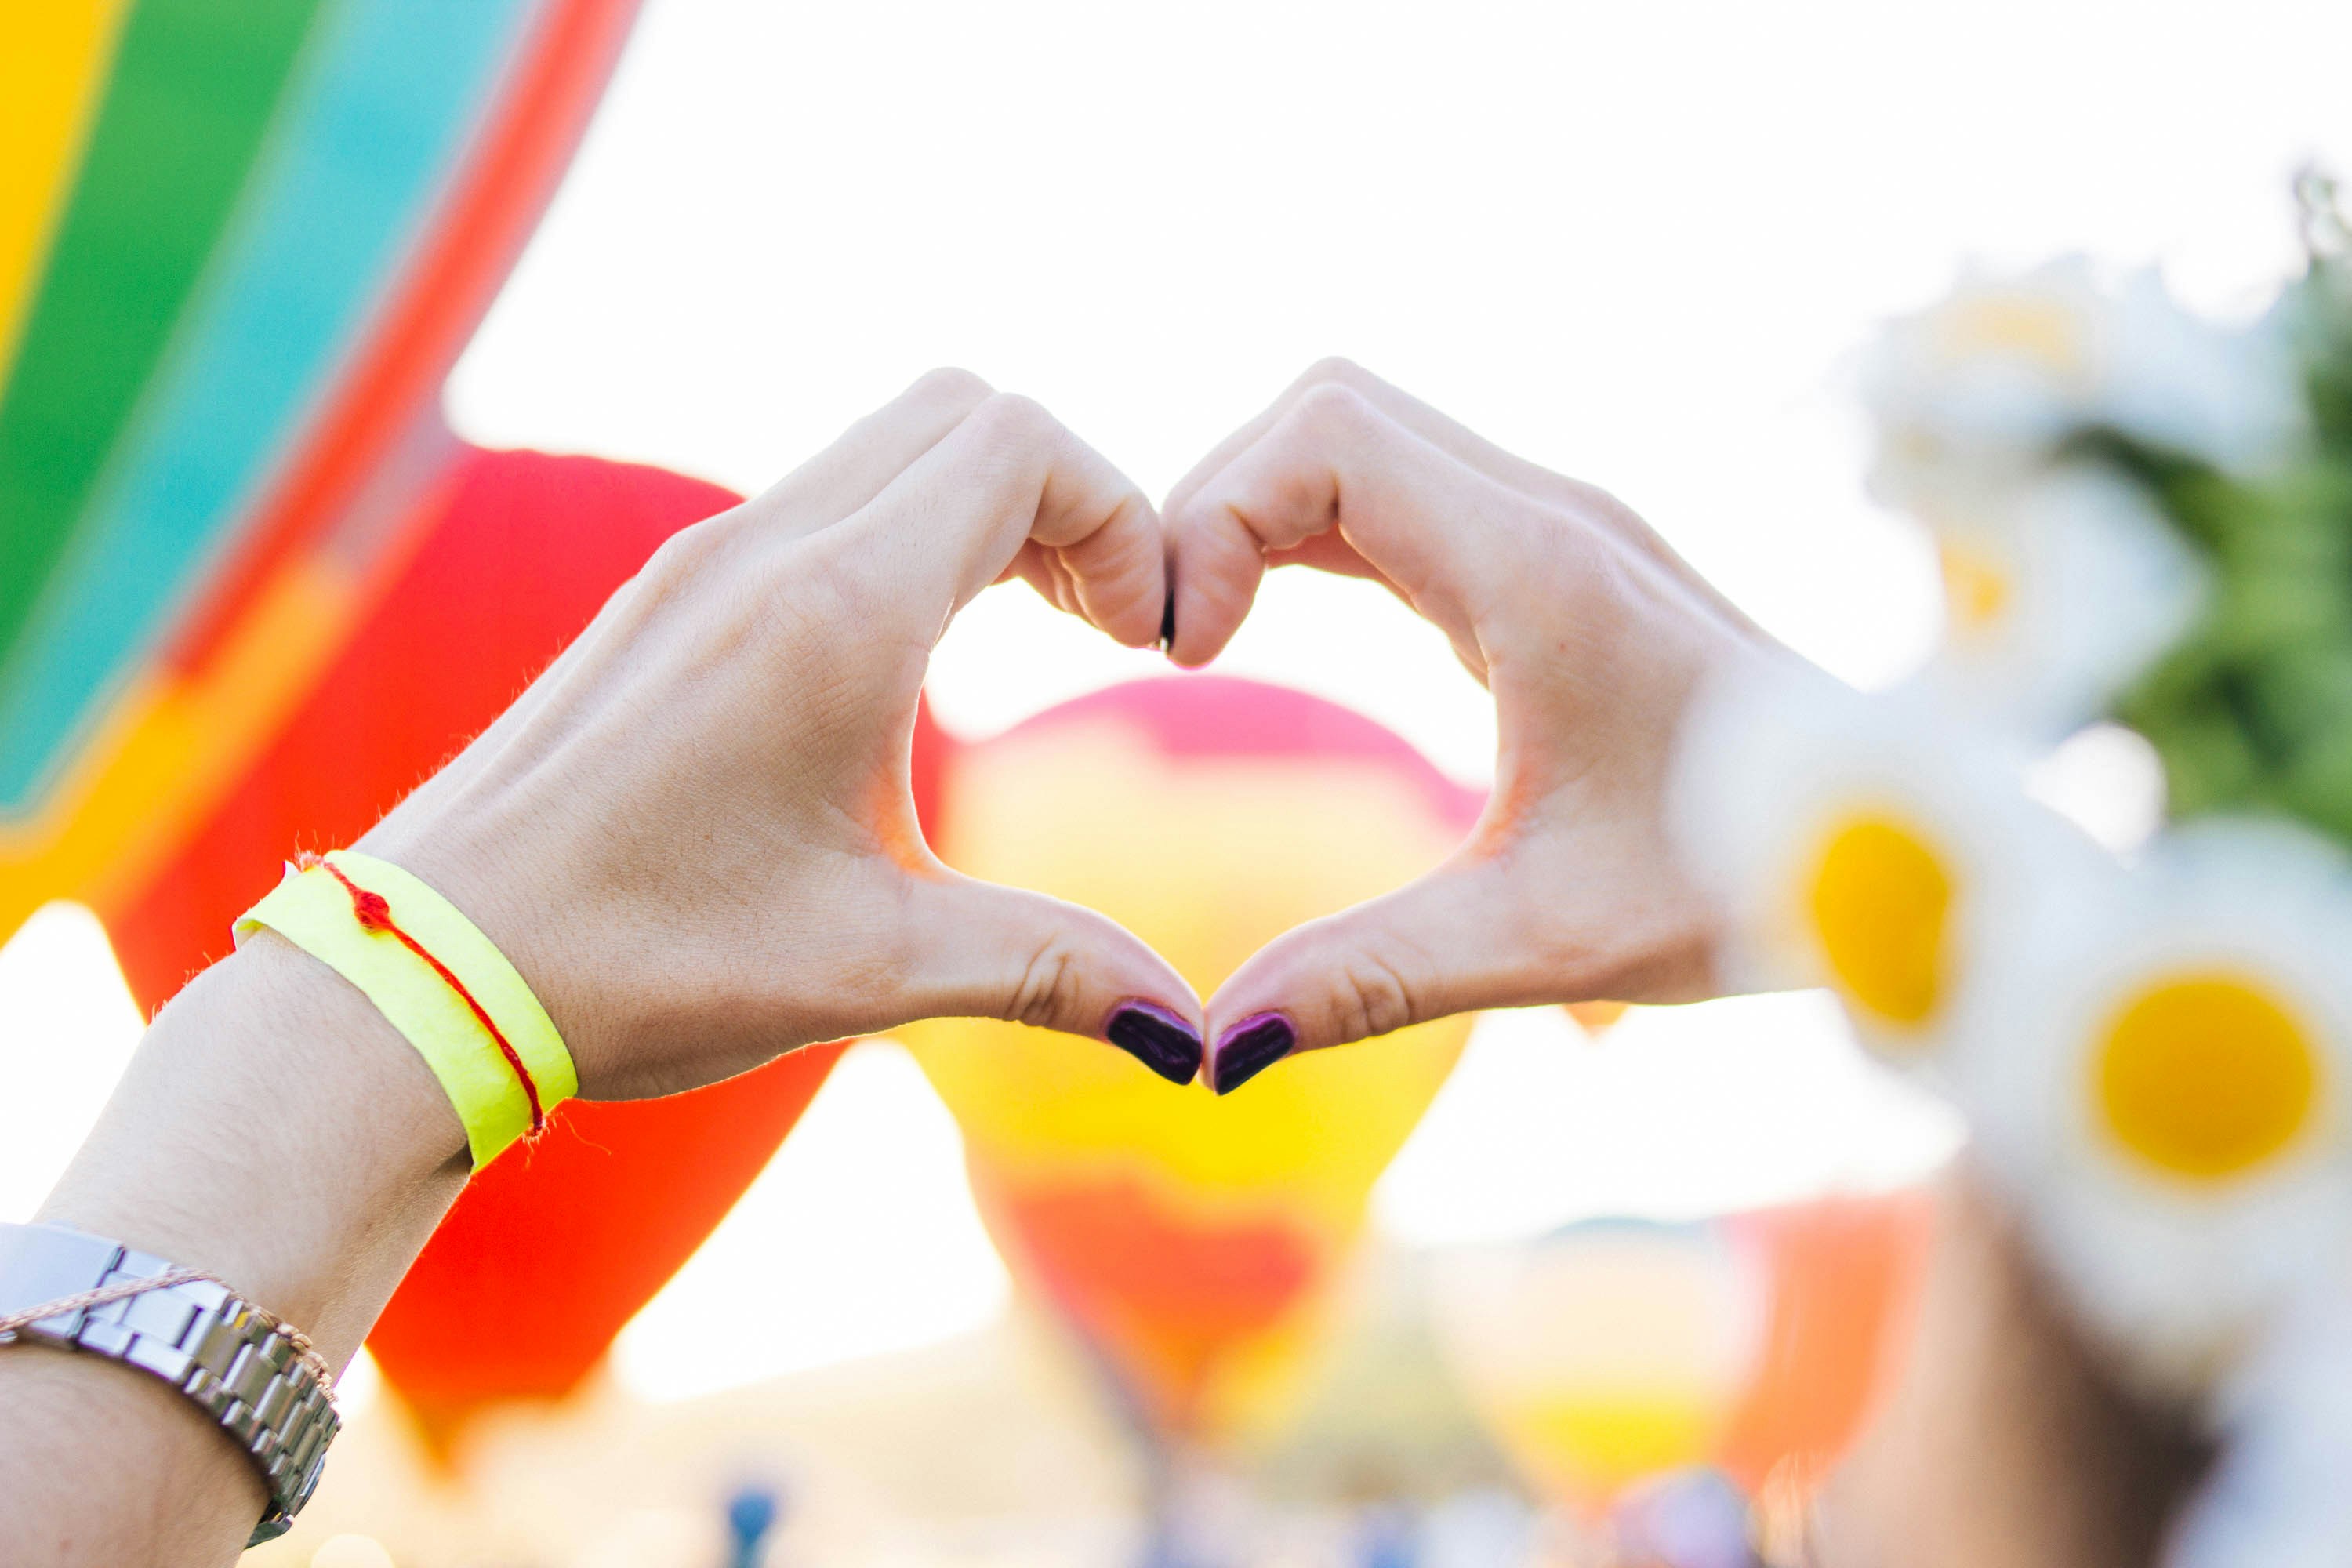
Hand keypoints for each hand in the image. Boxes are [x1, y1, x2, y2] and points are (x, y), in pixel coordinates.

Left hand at [366, 370, 1203, 1098]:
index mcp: (834, 612)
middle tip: (1092, 627)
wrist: (432, 969)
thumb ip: (1053, 971)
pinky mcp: (662, 597)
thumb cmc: (643, 963)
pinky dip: (899, 534)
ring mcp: (700, 561)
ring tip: (1019, 633)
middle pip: (964, 410)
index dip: (1120, 518)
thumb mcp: (873, 970)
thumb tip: (1193, 1039)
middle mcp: (765, 551)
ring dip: (979, 509)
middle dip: (1063, 496)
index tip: (1136, 642)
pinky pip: (817, 497)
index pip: (1023, 443)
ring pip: (886, 444)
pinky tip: (903, 663)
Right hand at [1161, 359, 1779, 1090]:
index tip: (1190, 654)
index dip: (1218, 516)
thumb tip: (1213, 1048)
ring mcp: (1555, 525)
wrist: (1888, 846)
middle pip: (1327, 408)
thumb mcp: (1546, 943)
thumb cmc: (1745, 885)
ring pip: (1360, 436)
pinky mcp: (1553, 557)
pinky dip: (1314, 530)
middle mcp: (1549, 516)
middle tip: (1184, 646)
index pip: (1327, 435)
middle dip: (1221, 502)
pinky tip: (1279, 622)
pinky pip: (1400, 489)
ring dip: (1264, 511)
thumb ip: (1372, 979)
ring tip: (1212, 639)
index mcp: (1543, 572)